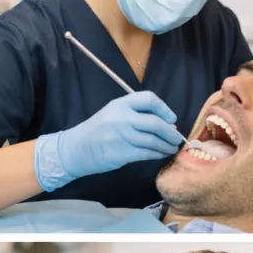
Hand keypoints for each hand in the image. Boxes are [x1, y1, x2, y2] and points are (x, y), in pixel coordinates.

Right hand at [35, 90, 185, 190]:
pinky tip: (161, 154)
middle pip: (155, 123)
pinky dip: (157, 154)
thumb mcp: (114, 114)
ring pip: (153, 140)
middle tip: (176, 138)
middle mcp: (121, 118)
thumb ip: (137, 115)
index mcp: (120, 104)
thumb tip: (168, 124)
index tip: (172, 119)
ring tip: (171, 148)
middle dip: (170, 132)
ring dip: (166, 145)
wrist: (76, 148)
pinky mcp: (121, 153)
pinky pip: (146, 153)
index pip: (149, 99)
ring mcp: (120, 136)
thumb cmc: (99, 130)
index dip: (164, 109)